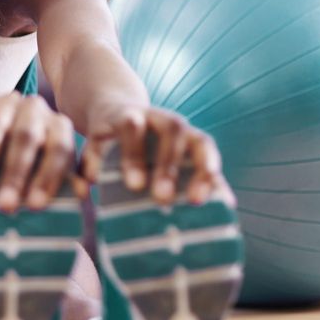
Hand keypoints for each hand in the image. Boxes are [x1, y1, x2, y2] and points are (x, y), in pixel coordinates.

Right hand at [0, 92, 77, 212]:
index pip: (58, 149)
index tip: (34, 205)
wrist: (2, 139)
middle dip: (15, 172)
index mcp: (59, 126)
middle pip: (25, 136)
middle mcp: (36, 109)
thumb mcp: (48, 172)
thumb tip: (77, 198)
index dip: (47, 176)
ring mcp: (7, 103)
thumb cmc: (31, 165)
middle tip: (5, 204)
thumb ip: (61, 185)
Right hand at [76, 103, 233, 205]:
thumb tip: (226, 205)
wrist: (114, 114)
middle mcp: (159, 120)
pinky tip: (92, 182)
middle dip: (168, 164)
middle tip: (163, 197)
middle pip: (172, 131)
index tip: (198, 199)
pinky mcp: (100, 126)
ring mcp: (129, 117)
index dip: (205, 167)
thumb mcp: (175, 161)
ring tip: (134, 185)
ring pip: (133, 126)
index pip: (202, 143)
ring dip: (134, 155)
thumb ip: (197, 179)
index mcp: (184, 134)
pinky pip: (96, 141)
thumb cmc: (152, 149)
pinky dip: (94, 160)